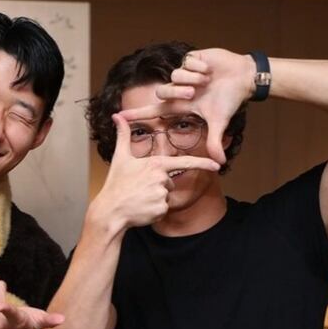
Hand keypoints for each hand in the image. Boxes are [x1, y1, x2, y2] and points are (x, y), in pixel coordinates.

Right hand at [90, 113, 220, 231]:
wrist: (110, 212)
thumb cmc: (115, 185)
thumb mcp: (120, 158)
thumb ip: (123, 136)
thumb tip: (117, 116)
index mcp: (155, 164)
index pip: (184, 162)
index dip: (203, 163)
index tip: (217, 165)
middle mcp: (161, 179)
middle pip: (168, 182)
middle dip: (157, 187)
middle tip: (138, 190)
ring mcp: (162, 195)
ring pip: (165, 197)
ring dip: (154, 200)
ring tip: (138, 199)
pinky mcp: (160, 210)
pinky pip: (163, 210)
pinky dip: (153, 212)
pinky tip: (141, 209)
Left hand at [120, 49, 254, 163]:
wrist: (243, 77)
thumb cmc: (229, 99)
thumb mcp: (219, 122)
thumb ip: (214, 141)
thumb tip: (220, 163)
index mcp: (181, 105)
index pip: (154, 111)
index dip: (137, 114)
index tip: (119, 117)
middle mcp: (178, 89)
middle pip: (162, 92)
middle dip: (178, 92)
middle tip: (195, 92)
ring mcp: (184, 74)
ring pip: (175, 75)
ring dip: (192, 78)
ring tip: (207, 80)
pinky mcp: (191, 58)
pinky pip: (187, 62)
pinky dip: (200, 67)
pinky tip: (209, 69)